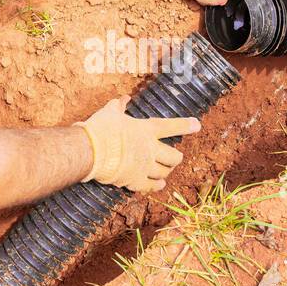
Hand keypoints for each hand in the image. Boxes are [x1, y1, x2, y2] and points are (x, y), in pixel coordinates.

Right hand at [75, 96, 200, 192]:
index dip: (184, 125)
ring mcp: (144, 167)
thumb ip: (118, 106)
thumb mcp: (110, 113)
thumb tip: (123, 98)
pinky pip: (151, 186)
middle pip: (173, 157)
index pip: (170, 127)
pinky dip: (156, 186)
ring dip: (166, 172)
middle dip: (176, 158)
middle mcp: (150, 149)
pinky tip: (159, 185)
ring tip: (165, 171)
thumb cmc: (100, 129)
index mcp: (146, 130)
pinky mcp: (135, 181)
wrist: (89, 151)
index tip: (197, 125)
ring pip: (164, 172)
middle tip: (175, 158)